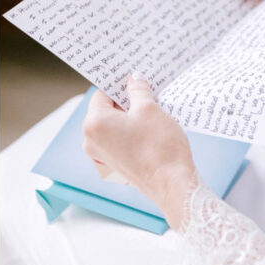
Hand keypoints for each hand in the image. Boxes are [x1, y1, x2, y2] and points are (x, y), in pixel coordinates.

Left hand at [82, 75, 197, 228]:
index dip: (119, 85)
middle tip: (147, 95)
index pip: (102, 94)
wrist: (173, 184)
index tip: (134, 81)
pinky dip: (131, 133)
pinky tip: (150, 131)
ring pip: (114, 127)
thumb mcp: (149, 109)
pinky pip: (119, 141)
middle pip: (106, 111)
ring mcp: (101, 157)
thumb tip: (134, 79)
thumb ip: (138, 90)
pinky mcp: (114, 166)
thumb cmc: (159, 147)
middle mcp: (91, 142)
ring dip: (130, 118)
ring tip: (152, 114)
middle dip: (126, 102)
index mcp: (94, 124)